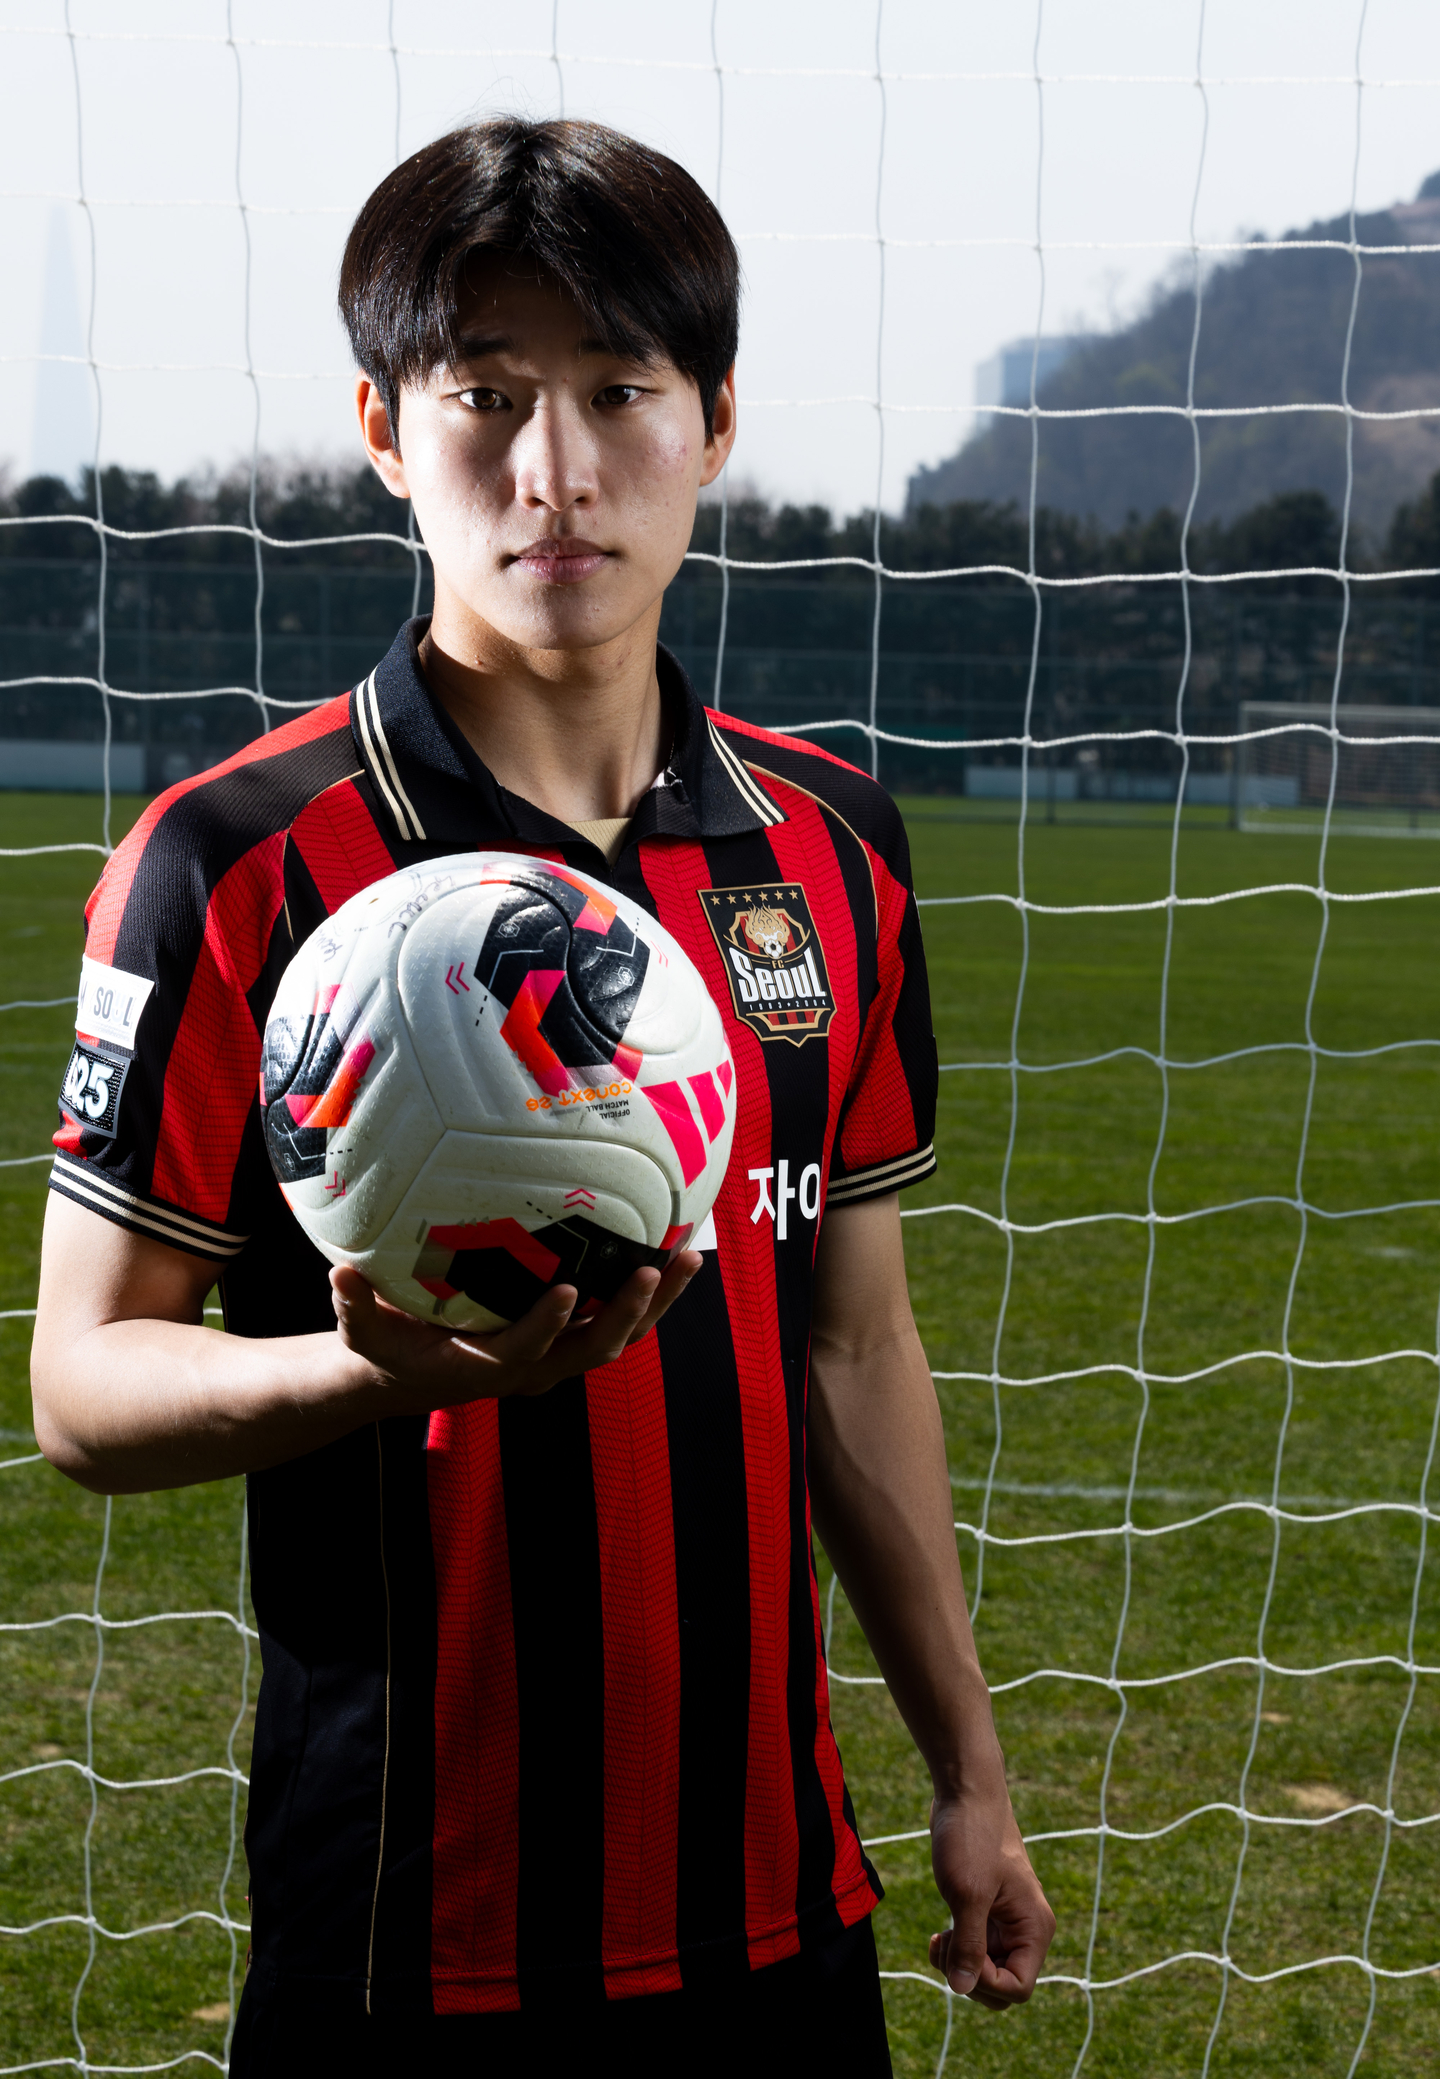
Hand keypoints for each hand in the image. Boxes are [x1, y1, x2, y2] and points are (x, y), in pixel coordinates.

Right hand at [330, 1250, 702, 1410]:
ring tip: (688, 1256)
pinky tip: (674, 1252)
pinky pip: (619, 1321)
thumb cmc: (386, 1346)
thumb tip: (338, 1271)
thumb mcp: (361, 1330)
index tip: (570, 1290)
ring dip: (656, 1304)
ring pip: (619, 1338)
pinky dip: (649, 1295)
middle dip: (628, 1313)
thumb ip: (353, 1305)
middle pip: (593, 1350)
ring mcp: (557, 1360)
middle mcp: (531, 1371)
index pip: (523, 1351)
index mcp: (485, 1366)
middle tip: (654, 1268)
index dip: (547, 1326)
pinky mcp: (570, 1342)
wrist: (410, 1375)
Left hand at [927, 1786, 1055, 2009]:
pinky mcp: (987, 1910)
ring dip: (960, 1964)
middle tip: (946, 1946)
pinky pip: (976, 1949)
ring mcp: (1006, 1921)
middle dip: (971, 1978)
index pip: (1019, 1987)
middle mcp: (1026, 1928)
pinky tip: (940, 1934)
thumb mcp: (967, 1894)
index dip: (986, 1983)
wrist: (965, 1791)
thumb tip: (962, 1988)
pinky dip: (957, 1949)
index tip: (960, 1953)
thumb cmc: (971, 1837)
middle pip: (1003, 1986)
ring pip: (986, 1969)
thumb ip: (969, 1946)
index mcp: (1034, 1927)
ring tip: (939, 1939)